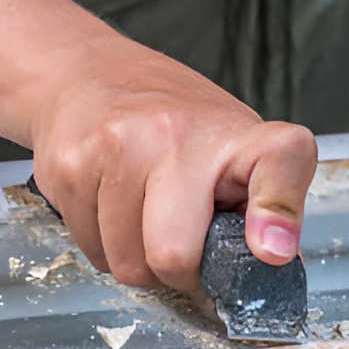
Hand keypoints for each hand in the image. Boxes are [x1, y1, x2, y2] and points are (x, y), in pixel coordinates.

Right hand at [29, 35, 317, 290]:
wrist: (88, 74)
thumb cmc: (173, 123)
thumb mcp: (234, 149)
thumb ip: (263, 205)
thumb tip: (278, 262)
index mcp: (238, 134)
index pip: (279, 162)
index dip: (277, 213)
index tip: (271, 251)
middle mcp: (179, 132)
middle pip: (173, 255)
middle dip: (178, 274)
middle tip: (183, 248)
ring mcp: (118, 145)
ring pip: (127, 265)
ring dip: (137, 261)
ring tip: (142, 217)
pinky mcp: (69, 165)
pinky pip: (92, 253)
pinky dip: (105, 247)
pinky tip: (111, 208)